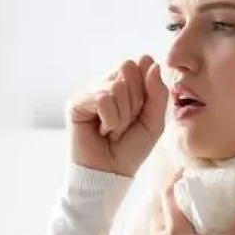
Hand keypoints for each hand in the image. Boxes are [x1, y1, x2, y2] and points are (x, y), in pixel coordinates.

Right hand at [67, 56, 168, 176]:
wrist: (111, 172)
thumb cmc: (131, 148)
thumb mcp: (154, 121)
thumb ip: (157, 92)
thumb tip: (152, 62)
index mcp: (127, 82)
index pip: (143, 62)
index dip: (148, 88)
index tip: (142, 112)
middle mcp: (107, 82)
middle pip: (129, 68)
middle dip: (135, 101)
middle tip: (127, 122)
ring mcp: (90, 90)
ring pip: (117, 86)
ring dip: (123, 116)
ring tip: (114, 130)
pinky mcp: (77, 102)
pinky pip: (103, 99)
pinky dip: (110, 120)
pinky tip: (103, 131)